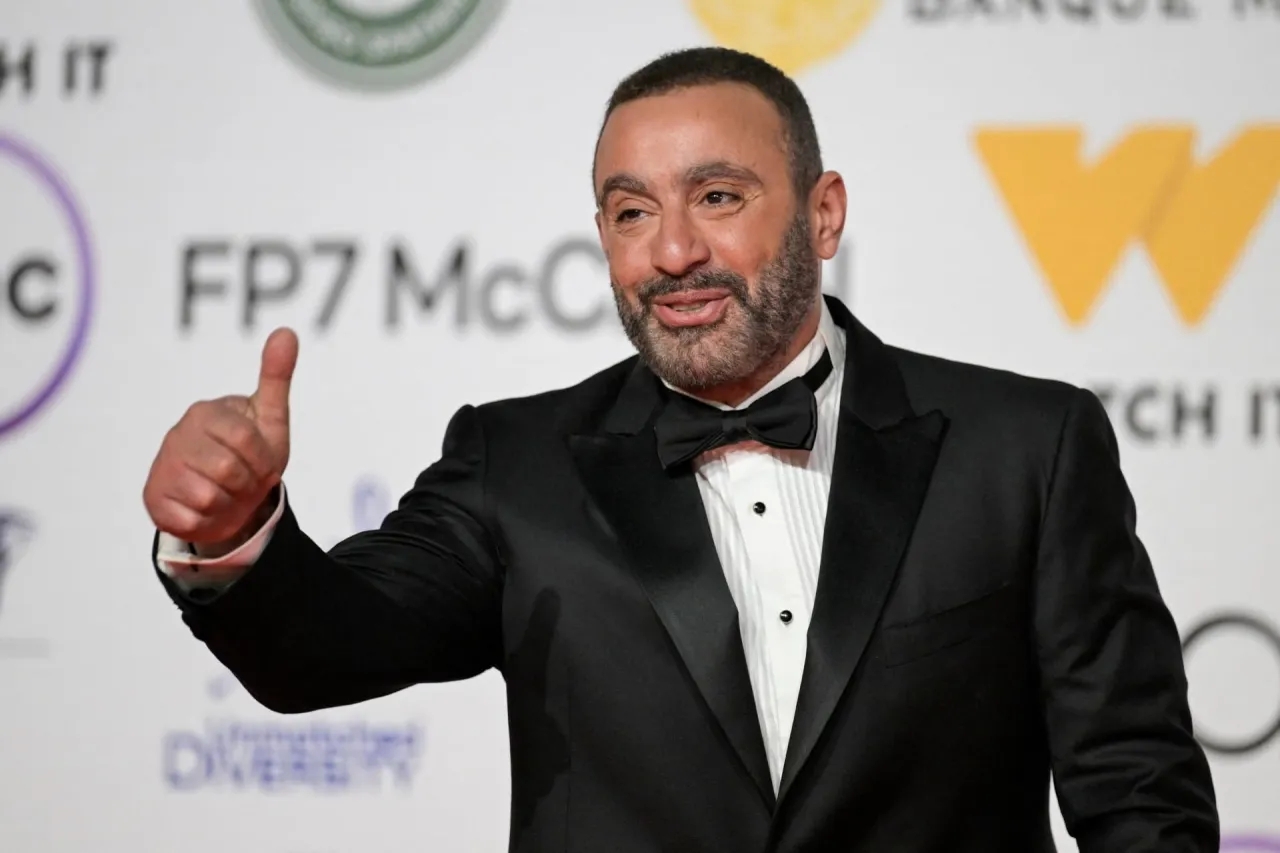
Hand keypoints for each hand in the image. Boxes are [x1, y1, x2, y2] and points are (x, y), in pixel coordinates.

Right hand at [143, 328, 297, 546]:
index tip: (262, 464)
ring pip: (209, 497)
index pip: (247, 440)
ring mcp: (163, 467)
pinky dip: (208, 521)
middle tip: (245, 480)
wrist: (230, 498)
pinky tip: (207, 509)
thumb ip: (276, 376)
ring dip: (230, 503)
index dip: (263, 461)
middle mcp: (178, 435)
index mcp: (206, 412)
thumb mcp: (270, 418)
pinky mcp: (154, 499)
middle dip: (247, 483)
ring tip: (228, 493)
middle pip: (228, 470)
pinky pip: (191, 520)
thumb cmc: (252, 455)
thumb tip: (287, 332)